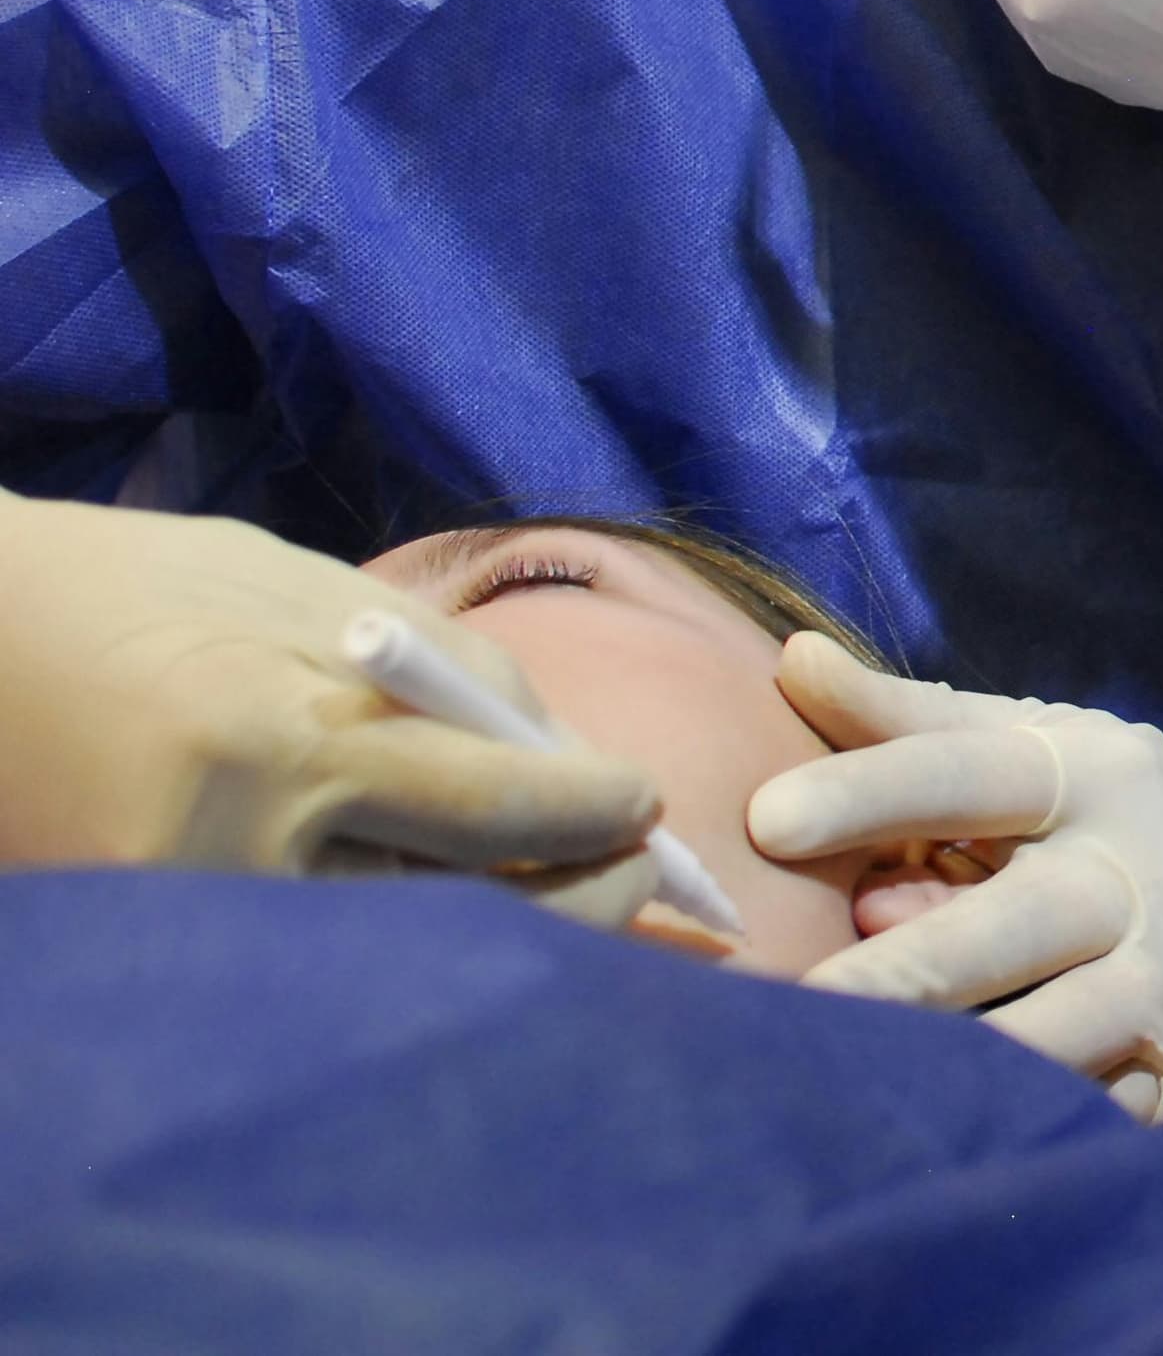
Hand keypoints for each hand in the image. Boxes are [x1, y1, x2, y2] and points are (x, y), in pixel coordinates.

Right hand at [0, 495, 665, 922]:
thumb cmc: (135, 589)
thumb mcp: (303, 591)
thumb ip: (442, 669)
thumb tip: (562, 750)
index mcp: (277, 739)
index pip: (485, 805)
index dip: (588, 810)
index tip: (648, 802)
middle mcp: (238, 852)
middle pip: (462, 906)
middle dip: (574, 891)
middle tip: (643, 868)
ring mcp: (196, 918)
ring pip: (405, 947)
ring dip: (507, 922)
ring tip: (578, 888)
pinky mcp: (170, 945)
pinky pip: (326, 953)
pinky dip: (410, 935)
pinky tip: (465, 903)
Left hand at [745, 633, 1162, 1124]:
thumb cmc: (1080, 814)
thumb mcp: (1017, 743)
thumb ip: (905, 717)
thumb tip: (793, 658)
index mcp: (1091, 775)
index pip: (973, 774)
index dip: (872, 792)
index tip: (766, 818)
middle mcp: (1137, 875)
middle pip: (1024, 922)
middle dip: (917, 968)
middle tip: (808, 996)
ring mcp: (1159, 981)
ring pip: (1062, 1030)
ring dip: (964, 1062)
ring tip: (854, 1085)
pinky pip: (1090, 1112)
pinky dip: (1017, 1132)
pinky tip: (932, 1149)